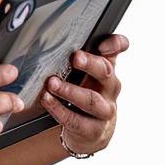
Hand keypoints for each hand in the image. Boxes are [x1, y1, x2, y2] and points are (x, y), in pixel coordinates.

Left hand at [40, 34, 128, 157]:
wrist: (92, 131)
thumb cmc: (87, 93)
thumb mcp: (87, 73)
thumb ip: (78, 55)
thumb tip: (59, 34)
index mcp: (107, 68)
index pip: (118, 50)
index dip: (115, 44)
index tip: (103, 44)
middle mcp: (109, 88)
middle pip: (105, 72)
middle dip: (90, 64)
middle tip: (75, 57)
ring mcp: (104, 110)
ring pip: (91, 100)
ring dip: (70, 91)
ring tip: (52, 84)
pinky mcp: (93, 129)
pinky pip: (76, 120)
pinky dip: (59, 109)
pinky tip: (47, 100)